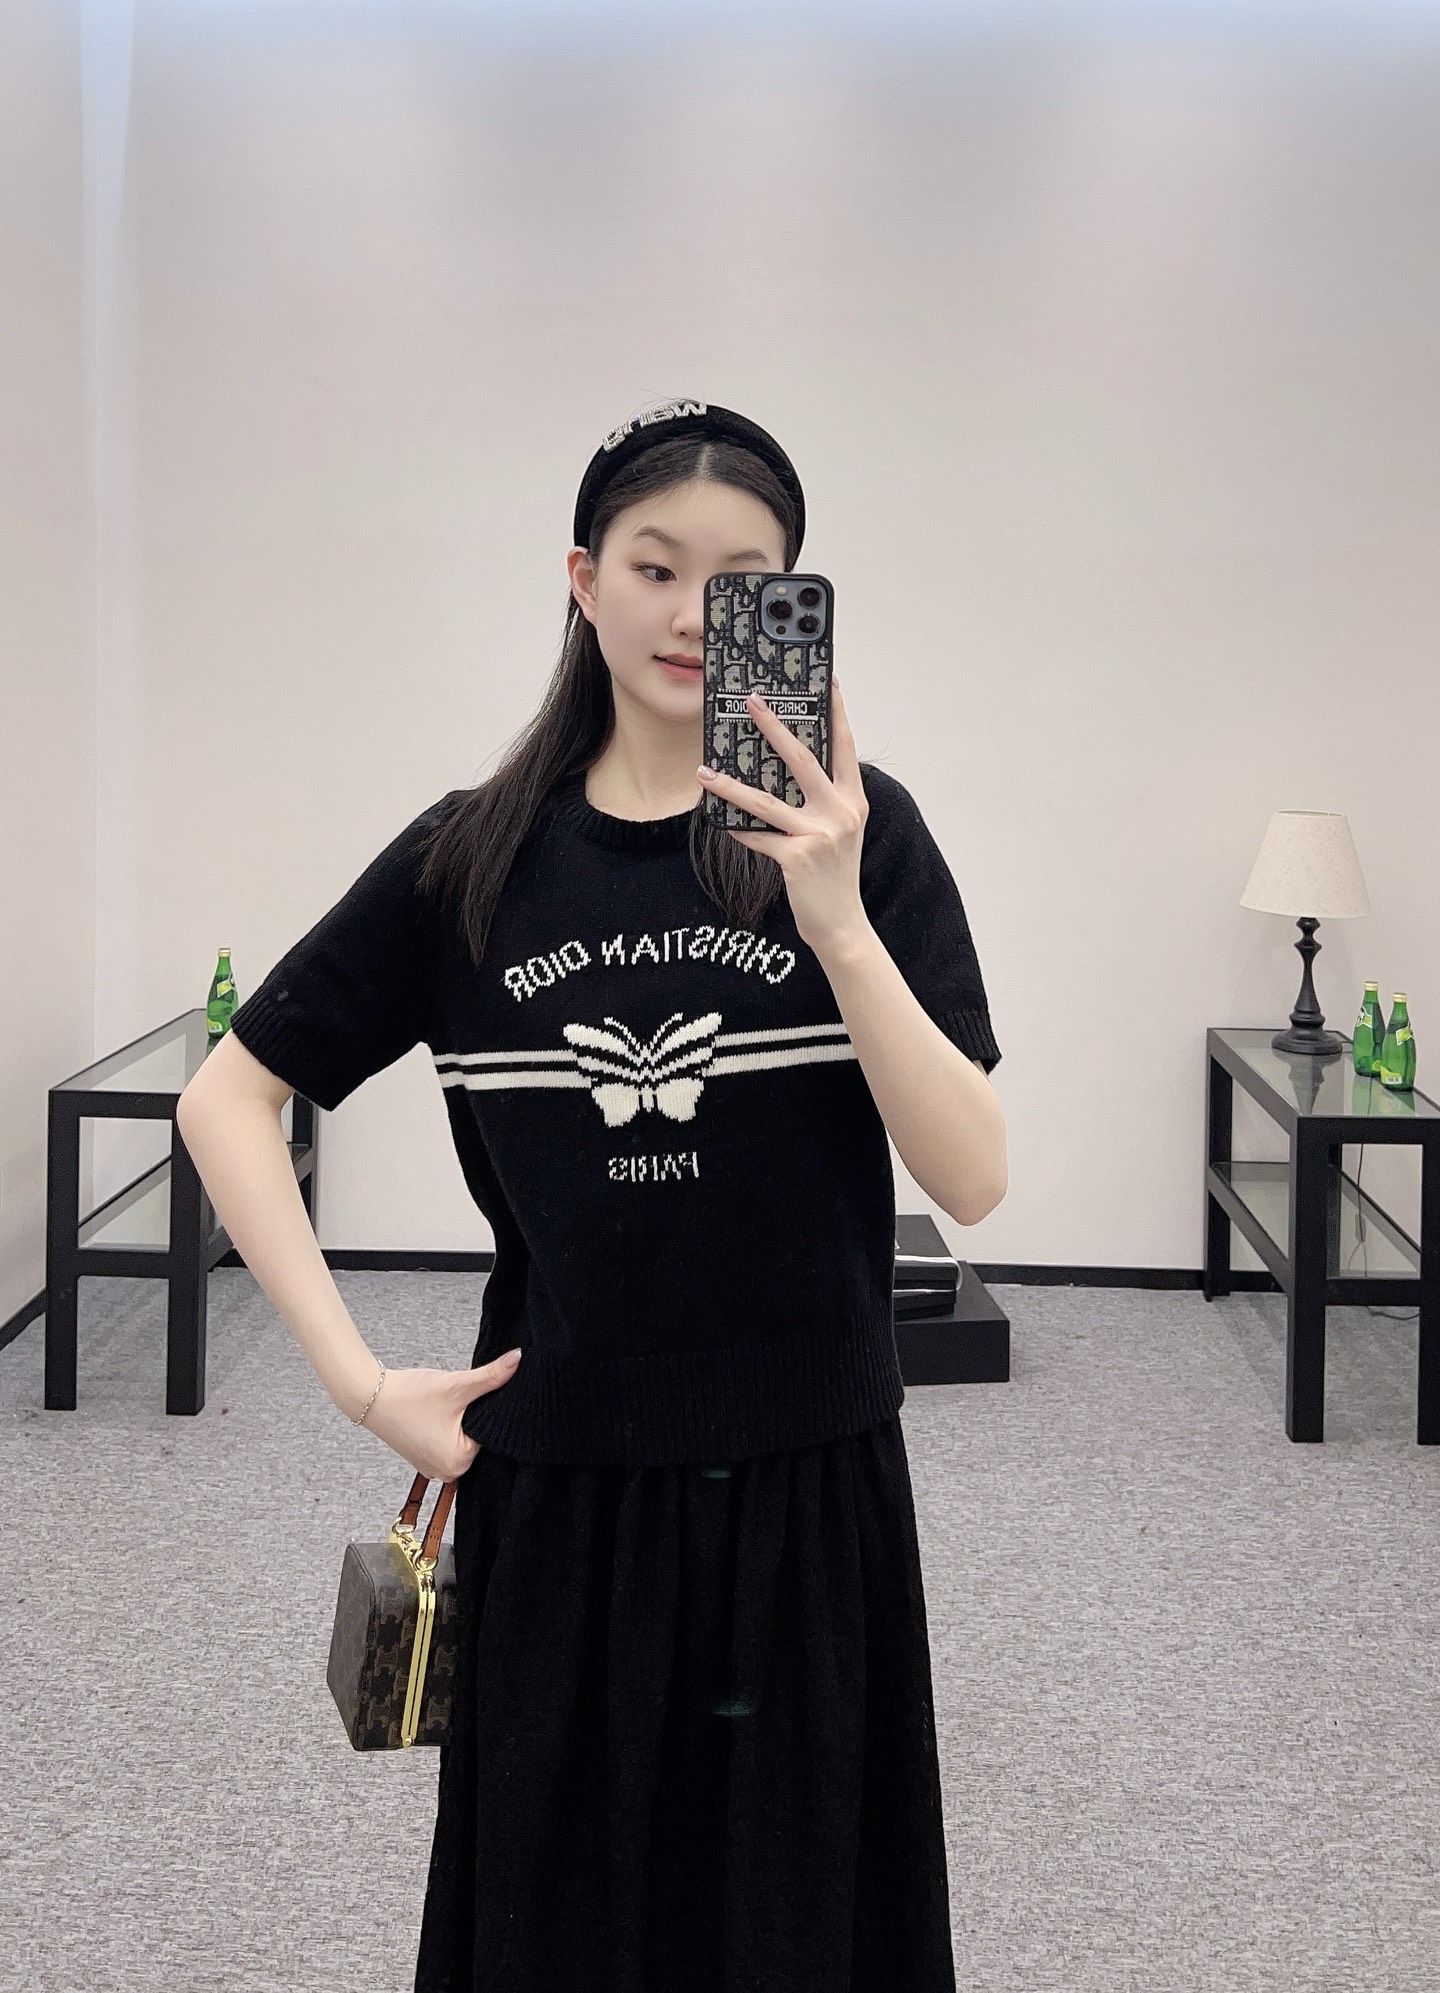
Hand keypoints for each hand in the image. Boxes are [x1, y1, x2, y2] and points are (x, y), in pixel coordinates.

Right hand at [361, 1349, 521, 1481]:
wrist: (370, 1395)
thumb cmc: (411, 1395)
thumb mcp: (457, 1385)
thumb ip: (491, 1376)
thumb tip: (518, 1358)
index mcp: (459, 1463)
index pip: (491, 1435)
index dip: (488, 1411)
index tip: (480, 1394)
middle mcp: (447, 1473)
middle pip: (477, 1438)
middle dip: (474, 1417)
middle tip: (461, 1397)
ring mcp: (433, 1468)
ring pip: (462, 1438)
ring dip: (461, 1421)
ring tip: (448, 1403)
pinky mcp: (423, 1458)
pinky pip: (447, 1442)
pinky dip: (448, 1427)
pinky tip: (439, 1411)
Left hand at [696, 673, 870, 956]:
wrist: (842, 924)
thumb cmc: (834, 875)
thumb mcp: (839, 832)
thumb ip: (822, 802)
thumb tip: (782, 772)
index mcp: (853, 800)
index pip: (844, 747)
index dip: (837, 713)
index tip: (827, 683)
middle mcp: (840, 812)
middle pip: (802, 759)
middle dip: (774, 726)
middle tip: (752, 702)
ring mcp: (820, 835)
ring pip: (765, 800)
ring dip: (730, 785)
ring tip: (704, 771)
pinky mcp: (797, 857)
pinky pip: (757, 837)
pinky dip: (737, 830)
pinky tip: (721, 823)